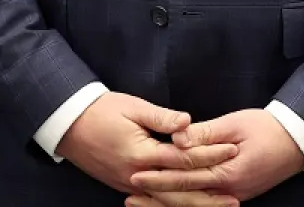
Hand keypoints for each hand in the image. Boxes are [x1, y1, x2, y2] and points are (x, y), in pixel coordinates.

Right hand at [55, 93, 237, 194]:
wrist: (67, 124)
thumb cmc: (101, 110)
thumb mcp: (132, 107)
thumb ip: (162, 118)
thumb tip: (189, 123)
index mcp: (141, 154)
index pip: (183, 158)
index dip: (209, 154)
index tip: (232, 150)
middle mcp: (137, 175)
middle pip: (179, 192)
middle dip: (208, 195)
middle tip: (235, 198)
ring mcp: (129, 184)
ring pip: (167, 202)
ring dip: (194, 205)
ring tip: (218, 206)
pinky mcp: (123, 186)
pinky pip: (153, 201)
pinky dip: (172, 205)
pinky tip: (186, 206)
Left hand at [129, 109, 303, 203]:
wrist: (297, 141)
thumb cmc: (266, 128)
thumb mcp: (234, 124)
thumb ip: (205, 134)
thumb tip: (177, 139)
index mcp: (228, 172)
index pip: (186, 178)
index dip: (160, 177)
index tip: (136, 175)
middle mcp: (230, 191)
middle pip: (188, 198)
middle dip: (157, 196)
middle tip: (130, 193)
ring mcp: (234, 195)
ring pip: (195, 204)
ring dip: (168, 203)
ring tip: (141, 201)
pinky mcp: (236, 193)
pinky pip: (206, 202)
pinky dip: (186, 202)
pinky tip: (169, 200)